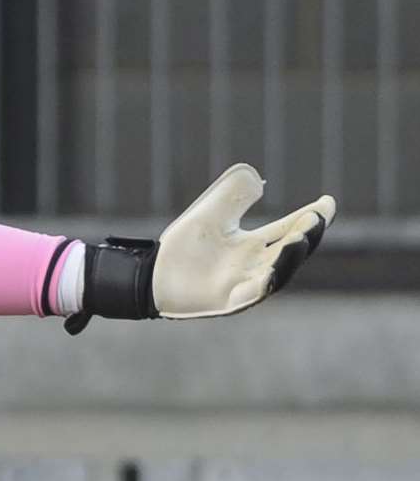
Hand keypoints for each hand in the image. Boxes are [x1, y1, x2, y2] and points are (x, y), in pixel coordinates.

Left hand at [66, 163, 334, 333]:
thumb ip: (232, 196)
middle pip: (291, 250)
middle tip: (316, 217)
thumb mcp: (210, 216)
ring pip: (278, 272)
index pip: (290, 228)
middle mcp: (257, 265)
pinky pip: (253, 293)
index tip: (328, 201)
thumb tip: (258, 180)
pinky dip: (265, 282)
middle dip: (307, 235)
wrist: (153, 275)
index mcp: (255, 244)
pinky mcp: (231, 300)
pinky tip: (272, 270)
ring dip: (291, 256)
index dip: (311, 217)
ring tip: (300, 237)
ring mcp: (246, 284)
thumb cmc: (183, 248)